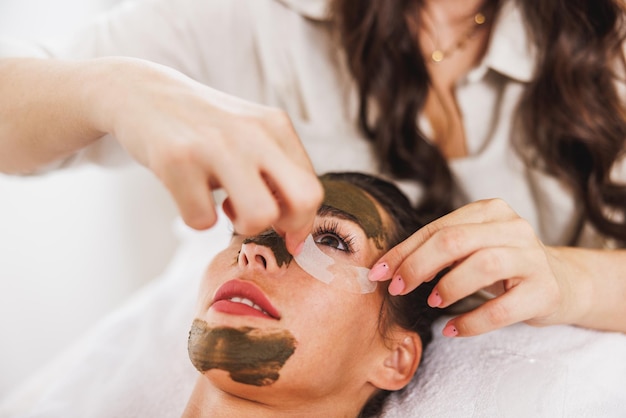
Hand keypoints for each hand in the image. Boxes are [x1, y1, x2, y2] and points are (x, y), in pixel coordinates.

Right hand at [90, 58, 322, 253]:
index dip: (302, 222)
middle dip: (287, 226)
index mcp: (275, 126)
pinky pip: (202, 221)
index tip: (286, 234)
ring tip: (224, 206)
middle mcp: (252, 133)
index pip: (312, 189)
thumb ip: (278, 172)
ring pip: (259, 217)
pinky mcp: (177, 159)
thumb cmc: (203, 126)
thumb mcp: (249, 134)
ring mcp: (215, 145)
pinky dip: (195, 216)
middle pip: (303, 200)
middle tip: (260, 219)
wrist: (141, 92)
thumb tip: (296, 236)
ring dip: (242, 225)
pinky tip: (189, 191)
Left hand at [368, 199, 590, 335]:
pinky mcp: (545, 291)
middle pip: (455, 241)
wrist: (562, 282)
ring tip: (432, 302)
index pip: (438, 228)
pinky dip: (472, 321)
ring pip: (483, 265)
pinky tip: (453, 329)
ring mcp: (533, 258)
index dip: (404, 251)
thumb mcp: (472, 248)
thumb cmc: (502, 264)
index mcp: (490, 211)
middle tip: (398, 288)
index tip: (379, 272)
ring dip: (448, 286)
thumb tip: (390, 267)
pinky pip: (503, 308)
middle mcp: (513, 227)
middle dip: (418, 265)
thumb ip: (438, 250)